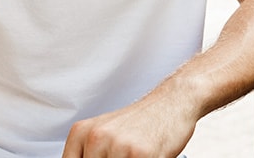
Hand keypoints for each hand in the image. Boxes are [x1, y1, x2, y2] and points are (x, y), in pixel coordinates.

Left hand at [62, 95, 195, 157]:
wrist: (172, 102)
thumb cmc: (141, 121)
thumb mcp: (105, 134)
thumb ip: (91, 153)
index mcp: (81, 133)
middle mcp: (96, 138)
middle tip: (124, 156)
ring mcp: (118, 147)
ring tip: (135, 155)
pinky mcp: (141, 155)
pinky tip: (150, 155)